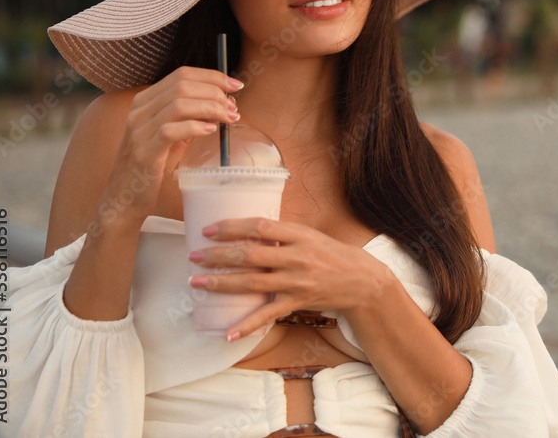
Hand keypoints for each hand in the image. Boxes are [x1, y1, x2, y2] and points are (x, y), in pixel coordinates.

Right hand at [98, 66, 242, 224]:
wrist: (124, 198)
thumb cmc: (151, 166)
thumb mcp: (172, 136)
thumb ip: (191, 118)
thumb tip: (223, 104)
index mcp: (145, 101)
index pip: (181, 74)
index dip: (212, 76)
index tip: (235, 85)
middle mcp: (139, 111)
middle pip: (182, 85)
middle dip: (214, 92)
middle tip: (233, 107)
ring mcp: (138, 130)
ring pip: (178, 104)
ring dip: (210, 108)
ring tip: (227, 119)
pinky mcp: (143, 152)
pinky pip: (170, 131)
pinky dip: (195, 127)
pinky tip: (211, 131)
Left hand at [186, 217, 394, 340]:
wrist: (362, 281)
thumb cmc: (333, 254)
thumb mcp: (311, 235)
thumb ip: (283, 233)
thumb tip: (247, 230)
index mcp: (299, 234)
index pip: (260, 225)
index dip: (232, 226)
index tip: (208, 229)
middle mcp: (297, 256)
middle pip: (251, 254)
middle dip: (218, 255)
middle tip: (194, 257)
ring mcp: (297, 281)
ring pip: (253, 283)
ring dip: (222, 283)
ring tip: (197, 283)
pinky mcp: (298, 302)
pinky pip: (268, 315)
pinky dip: (247, 325)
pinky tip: (227, 333)